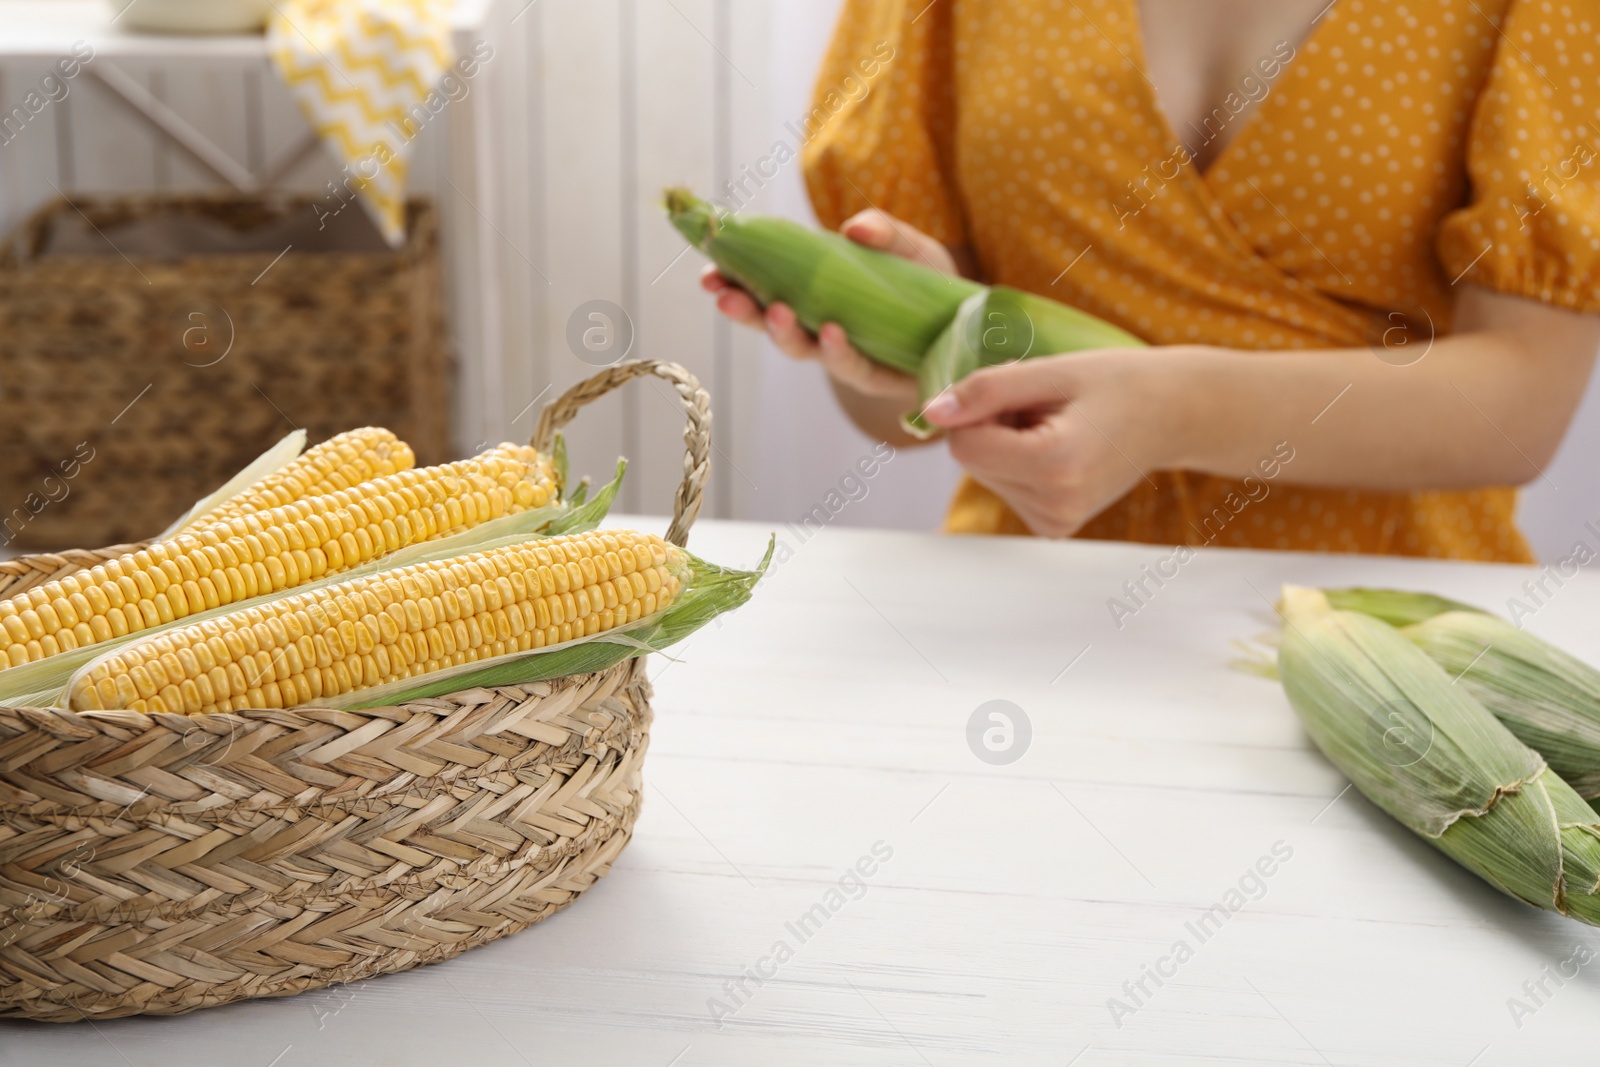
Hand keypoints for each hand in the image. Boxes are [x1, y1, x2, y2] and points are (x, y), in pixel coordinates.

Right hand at [699, 208, 958, 406]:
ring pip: (803, 350)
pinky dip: (839, 351)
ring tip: (776, 310)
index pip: (765, 287)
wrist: (974, 334)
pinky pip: (852, 368)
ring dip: (783, 333)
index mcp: (818, 292)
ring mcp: (846, 355)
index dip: (734, 282)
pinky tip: (832, 332)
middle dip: (744, 310)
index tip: (708, 271)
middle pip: (771, 323)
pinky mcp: (877, 377)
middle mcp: (822, 326)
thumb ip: (886, 233)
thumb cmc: (933, 289)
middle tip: (723, 295)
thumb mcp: (914, 248)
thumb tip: (853, 227)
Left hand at [920, 349, 1188, 537]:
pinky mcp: (1055, 528)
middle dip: (994, 427)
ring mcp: (1056, 523)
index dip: (978, 409)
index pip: (963, 445)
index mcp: (1055, 466)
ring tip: (1057, 426)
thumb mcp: (1050, 371)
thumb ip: (985, 391)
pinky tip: (1059, 448)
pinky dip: (1020, 463)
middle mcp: (1054, 506)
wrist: (1172, 415)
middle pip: (972, 461)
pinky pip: (1006, 488)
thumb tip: (930, 413)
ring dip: (1007, 444)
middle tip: (1046, 408)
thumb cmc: (1117, 383)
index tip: (1021, 392)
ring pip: (985, 474)